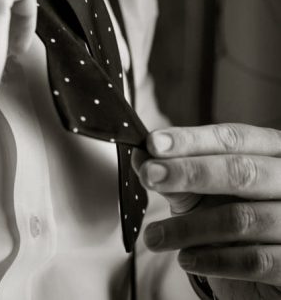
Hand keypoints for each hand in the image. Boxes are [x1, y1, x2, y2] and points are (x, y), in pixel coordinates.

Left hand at [133, 124, 280, 299]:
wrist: (267, 269)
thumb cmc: (234, 216)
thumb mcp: (203, 192)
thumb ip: (176, 174)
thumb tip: (140, 157)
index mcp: (272, 152)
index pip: (233, 138)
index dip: (190, 140)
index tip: (153, 143)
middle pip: (241, 170)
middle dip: (189, 172)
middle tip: (149, 176)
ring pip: (242, 218)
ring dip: (188, 227)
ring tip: (154, 237)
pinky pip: (256, 260)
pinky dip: (214, 260)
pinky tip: (185, 259)